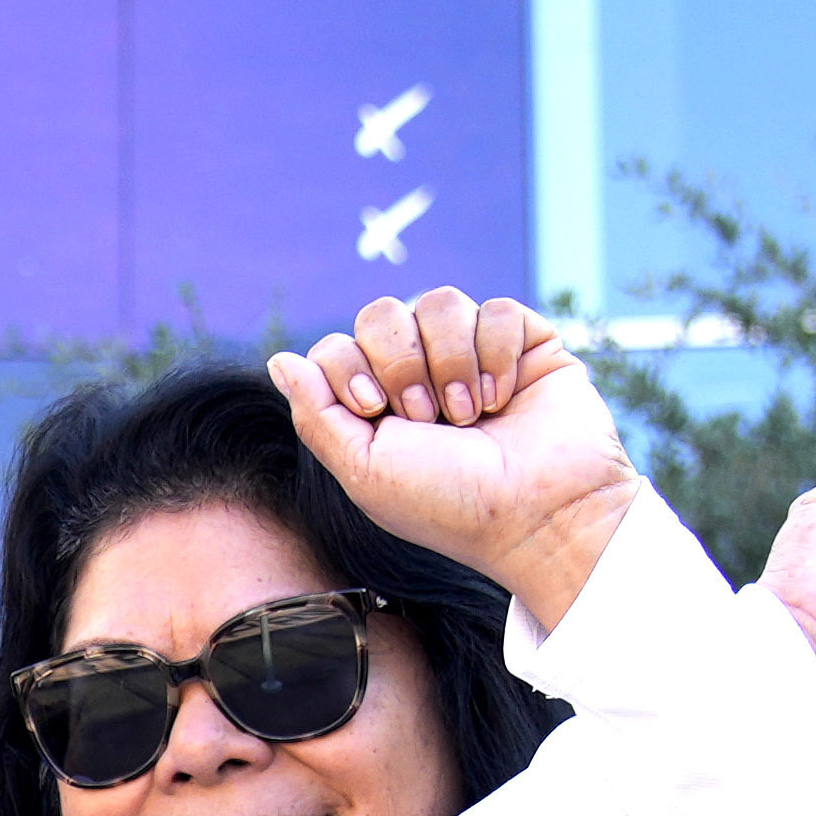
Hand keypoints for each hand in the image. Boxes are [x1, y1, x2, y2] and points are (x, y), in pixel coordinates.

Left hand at [266, 289, 645, 624]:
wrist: (536, 513)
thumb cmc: (449, 504)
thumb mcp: (363, 469)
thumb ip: (316, 413)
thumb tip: (279, 360)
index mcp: (378, 404)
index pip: (338, 346)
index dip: (350, 367)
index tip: (376, 409)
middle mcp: (422, 374)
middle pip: (382, 313)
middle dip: (402, 364)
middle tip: (429, 418)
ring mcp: (474, 355)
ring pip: (440, 302)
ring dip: (451, 361)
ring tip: (470, 414)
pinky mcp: (525, 344)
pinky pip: (497, 309)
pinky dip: (498, 354)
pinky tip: (504, 397)